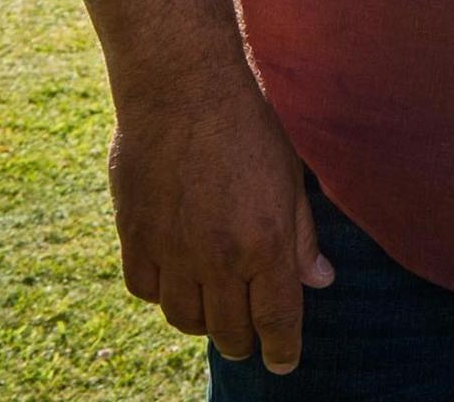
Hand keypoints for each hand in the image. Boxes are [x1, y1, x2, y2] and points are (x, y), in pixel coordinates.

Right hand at [104, 71, 331, 372]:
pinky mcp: (135, 237)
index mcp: (265, 243)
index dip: (281, 349)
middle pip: (229, 329)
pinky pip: (146, 290)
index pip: (277, 319)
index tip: (283, 364)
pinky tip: (176, 280)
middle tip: (248, 338)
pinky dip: (162, 294)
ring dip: (203, 321)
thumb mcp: (291, 178)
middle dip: (244, 341)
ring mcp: (172, 250)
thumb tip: (319, 281)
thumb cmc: (248, 127)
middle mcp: (218, 257)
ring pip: (184, 318)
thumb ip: (302, 235)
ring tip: (214, 308)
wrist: (183, 89)